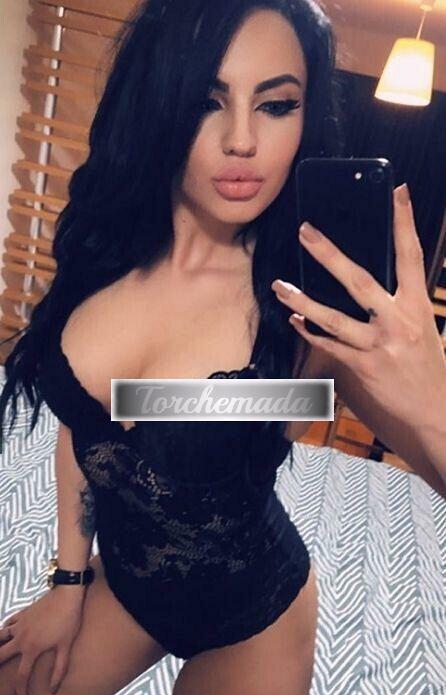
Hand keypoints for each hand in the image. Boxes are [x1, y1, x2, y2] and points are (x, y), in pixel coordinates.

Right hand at [0, 587, 84, 694]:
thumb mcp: (66, 647)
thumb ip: (59, 669)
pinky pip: (7, 623)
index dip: (19, 694)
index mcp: (32, 649)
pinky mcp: (22, 614)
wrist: (67, 595)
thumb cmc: (69, 621)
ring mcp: (19, 625)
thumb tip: (53, 689)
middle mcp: (20, 639)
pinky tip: (4, 634)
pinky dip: (3, 630)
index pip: (21, 677)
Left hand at [271, 184, 445, 428]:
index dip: (405, 222)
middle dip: (329, 254)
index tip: (398, 192)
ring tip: (280, 286)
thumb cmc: (428, 367)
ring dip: (303, 301)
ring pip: (333, 318)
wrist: (435, 411)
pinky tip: (294, 320)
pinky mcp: (364, 367)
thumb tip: (372, 286)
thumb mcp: (423, 328)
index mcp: (417, 306)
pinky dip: (310, 332)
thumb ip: (400, 305)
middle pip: (359, 281)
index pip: (412, 255)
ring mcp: (379, 345)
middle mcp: (398, 321)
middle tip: (306, 232)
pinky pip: (330, 345)